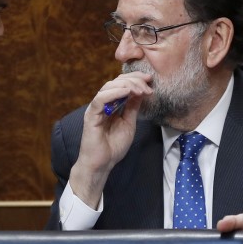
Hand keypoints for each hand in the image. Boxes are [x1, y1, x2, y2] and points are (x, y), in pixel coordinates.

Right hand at [68, 72, 152, 207]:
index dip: (136, 79)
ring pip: (108, 87)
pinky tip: (127, 92)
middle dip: (134, 80)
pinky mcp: (91, 115)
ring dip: (127, 85)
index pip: (122, 85)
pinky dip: (115, 93)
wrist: (102, 164)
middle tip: (148, 84)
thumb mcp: (129, 123)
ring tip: (140, 90)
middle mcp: (102, 103)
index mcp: (111, 104)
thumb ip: (132, 108)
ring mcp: (96, 108)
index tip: (151, 80)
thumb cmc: (113, 147)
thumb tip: (141, 92)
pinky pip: (101, 99)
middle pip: (116, 82)